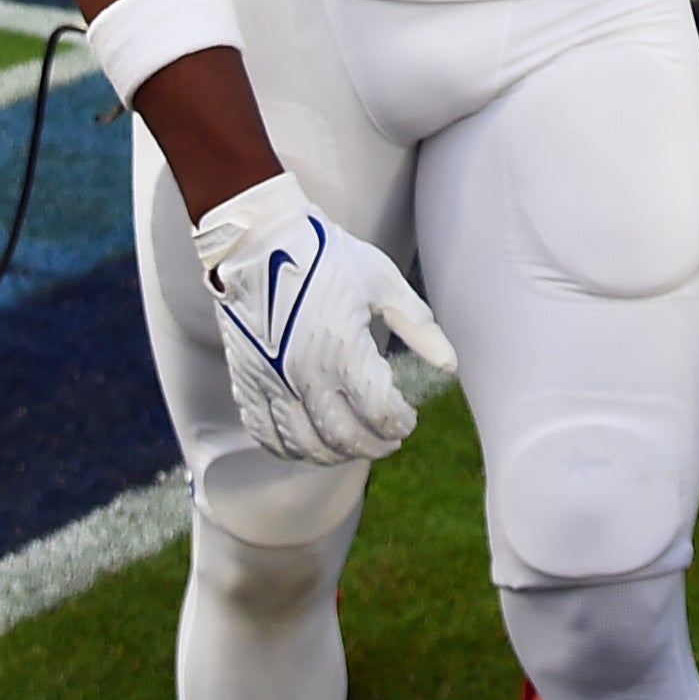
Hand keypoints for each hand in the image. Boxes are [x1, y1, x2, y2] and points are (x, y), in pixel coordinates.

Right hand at [192, 172, 457, 465]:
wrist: (258, 244)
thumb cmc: (328, 258)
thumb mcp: (384, 283)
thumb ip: (419, 327)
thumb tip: (451, 366)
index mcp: (344, 351)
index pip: (380, 412)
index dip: (400, 424)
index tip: (410, 419)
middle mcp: (305, 375)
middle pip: (344, 437)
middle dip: (373, 446)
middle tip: (391, 441)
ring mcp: (271, 383)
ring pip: (305, 445)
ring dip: (335, 455)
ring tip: (355, 446)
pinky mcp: (247, 382)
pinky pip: (265, 434)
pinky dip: (290, 449)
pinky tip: (310, 444)